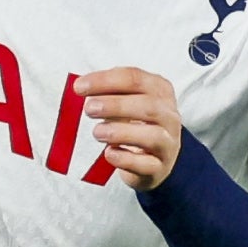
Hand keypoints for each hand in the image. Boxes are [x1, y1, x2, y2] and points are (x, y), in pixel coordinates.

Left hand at [77, 67, 181, 188]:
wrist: (152, 161)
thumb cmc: (135, 125)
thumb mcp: (125, 103)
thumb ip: (108, 94)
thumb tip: (82, 87)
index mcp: (160, 91)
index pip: (135, 79)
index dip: (105, 81)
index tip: (79, 87)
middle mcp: (169, 116)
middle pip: (148, 105)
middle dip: (116, 105)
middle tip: (89, 109)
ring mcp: (167, 143)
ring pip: (153, 135)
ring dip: (121, 132)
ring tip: (98, 132)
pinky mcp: (159, 167)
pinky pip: (147, 164)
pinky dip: (126, 159)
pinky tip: (109, 154)